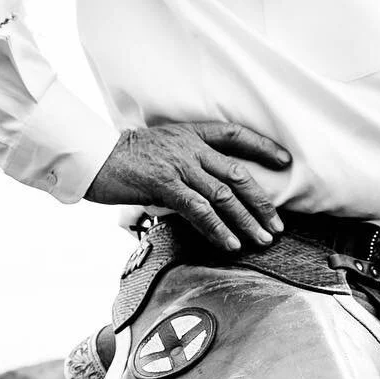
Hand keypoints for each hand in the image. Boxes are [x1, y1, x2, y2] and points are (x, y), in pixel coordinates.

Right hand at [85, 121, 290, 250]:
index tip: (285, 161)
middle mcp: (190, 147)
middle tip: (278, 224)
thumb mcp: (162, 150)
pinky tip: (230, 244)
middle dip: (262, 202)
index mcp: (191, 134)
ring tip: (262, 239)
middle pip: (237, 174)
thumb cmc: (126, 158)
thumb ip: (187, 163)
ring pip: (224, 196)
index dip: (262, 147)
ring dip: (246, 221)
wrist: (95, 156)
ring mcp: (179, 166)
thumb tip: (205, 189)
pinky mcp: (166, 185)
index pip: (235, 135)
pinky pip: (200, 210)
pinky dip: (218, 229)